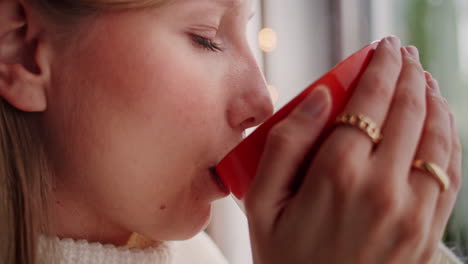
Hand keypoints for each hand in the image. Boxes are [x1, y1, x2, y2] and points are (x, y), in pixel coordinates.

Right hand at [245, 37, 461, 263]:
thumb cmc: (285, 258)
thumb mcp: (263, 202)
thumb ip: (285, 144)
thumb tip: (320, 97)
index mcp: (338, 175)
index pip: (369, 102)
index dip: (380, 66)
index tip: (384, 47)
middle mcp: (384, 188)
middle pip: (408, 111)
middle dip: (409, 73)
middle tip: (404, 55)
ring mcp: (413, 211)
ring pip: (438, 136)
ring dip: (435, 99)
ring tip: (424, 79)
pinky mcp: (428, 230)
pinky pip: (451, 171)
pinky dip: (450, 137)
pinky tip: (440, 122)